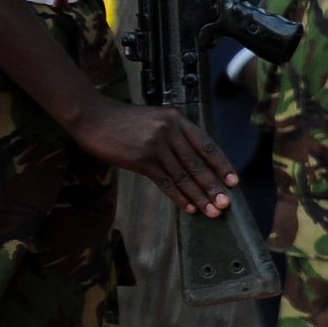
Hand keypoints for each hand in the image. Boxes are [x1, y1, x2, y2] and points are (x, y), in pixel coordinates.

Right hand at [66, 99, 234, 214]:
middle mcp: (170, 131)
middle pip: (197, 164)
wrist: (93, 116)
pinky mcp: (140, 160)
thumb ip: (176, 135)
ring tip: (211, 210)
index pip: (207, 146)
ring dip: (199, 196)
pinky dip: (178, 196)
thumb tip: (196, 161)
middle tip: (226, 203)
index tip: (234, 181)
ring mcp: (155, 146)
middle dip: (214, 186)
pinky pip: (164, 181)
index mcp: (178, 120)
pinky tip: (188, 207)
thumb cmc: (125, 120)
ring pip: (183, 176)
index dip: (222, 165)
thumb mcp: (157, 118)